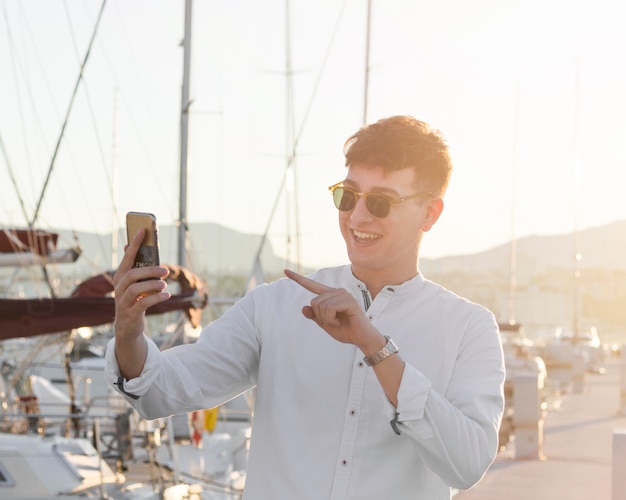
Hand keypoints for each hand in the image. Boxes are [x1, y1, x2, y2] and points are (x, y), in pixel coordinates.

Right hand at [113, 228, 170, 342]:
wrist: (127, 326)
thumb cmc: (134, 300)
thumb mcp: (134, 283)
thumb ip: (136, 267)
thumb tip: (131, 245)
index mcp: (121, 277)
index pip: (127, 257)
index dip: (135, 243)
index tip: (143, 230)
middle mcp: (119, 288)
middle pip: (132, 274)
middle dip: (150, 270)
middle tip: (165, 271)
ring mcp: (123, 301)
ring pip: (135, 289)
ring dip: (152, 285)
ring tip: (164, 285)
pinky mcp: (130, 313)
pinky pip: (142, 303)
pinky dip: (156, 298)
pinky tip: (167, 295)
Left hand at [284, 269, 384, 353]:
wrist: (362, 338)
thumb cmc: (346, 330)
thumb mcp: (326, 324)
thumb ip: (315, 316)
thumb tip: (303, 308)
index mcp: (330, 296)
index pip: (312, 285)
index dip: (298, 279)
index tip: (285, 271)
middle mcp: (337, 291)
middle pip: (314, 302)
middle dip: (319, 317)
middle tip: (333, 323)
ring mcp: (344, 295)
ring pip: (320, 306)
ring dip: (326, 319)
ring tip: (338, 322)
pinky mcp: (349, 301)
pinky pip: (329, 309)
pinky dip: (331, 320)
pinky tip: (340, 322)